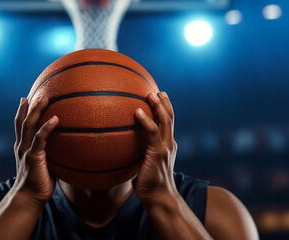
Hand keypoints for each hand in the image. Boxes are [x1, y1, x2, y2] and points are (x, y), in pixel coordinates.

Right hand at [12, 96, 59, 205]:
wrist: (28, 198)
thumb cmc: (39, 184)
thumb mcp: (44, 165)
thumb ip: (51, 155)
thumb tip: (68, 148)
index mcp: (22, 147)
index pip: (20, 125)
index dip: (22, 111)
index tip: (26, 98)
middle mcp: (21, 146)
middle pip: (23, 120)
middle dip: (29, 105)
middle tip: (38, 92)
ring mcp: (25, 150)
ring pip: (29, 125)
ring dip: (36, 110)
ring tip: (44, 98)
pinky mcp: (32, 157)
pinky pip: (40, 139)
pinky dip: (46, 127)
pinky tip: (55, 119)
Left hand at [133, 91, 178, 206]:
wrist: (159, 198)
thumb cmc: (148, 184)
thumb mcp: (142, 165)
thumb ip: (136, 154)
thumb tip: (118, 147)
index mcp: (167, 145)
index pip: (168, 123)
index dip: (165, 109)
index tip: (159, 96)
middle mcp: (169, 143)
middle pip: (170, 117)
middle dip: (165, 103)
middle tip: (157, 91)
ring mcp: (166, 147)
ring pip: (166, 121)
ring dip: (159, 106)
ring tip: (151, 94)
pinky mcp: (158, 153)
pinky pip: (152, 132)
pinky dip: (146, 120)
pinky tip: (137, 111)